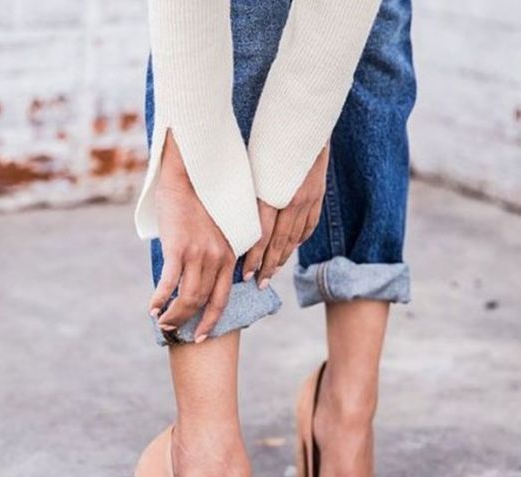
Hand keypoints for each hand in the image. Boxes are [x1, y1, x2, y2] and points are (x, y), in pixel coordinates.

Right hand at [149, 129, 235, 342]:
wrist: (189, 174)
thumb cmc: (200, 201)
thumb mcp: (217, 230)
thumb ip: (213, 254)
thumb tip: (198, 276)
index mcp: (229, 255)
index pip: (223, 298)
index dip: (212, 320)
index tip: (203, 335)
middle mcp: (218, 258)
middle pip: (204, 302)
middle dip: (190, 322)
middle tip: (177, 332)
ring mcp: (199, 254)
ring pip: (188, 298)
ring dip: (174, 315)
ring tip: (162, 321)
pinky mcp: (179, 248)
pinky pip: (170, 284)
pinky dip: (161, 299)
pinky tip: (152, 307)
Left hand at [242, 144, 329, 286]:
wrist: (303, 117)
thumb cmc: (268, 136)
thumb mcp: (251, 163)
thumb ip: (246, 193)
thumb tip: (234, 219)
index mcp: (271, 192)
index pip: (262, 236)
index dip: (253, 258)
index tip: (245, 275)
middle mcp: (292, 199)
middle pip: (279, 243)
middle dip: (267, 266)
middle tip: (258, 284)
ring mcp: (308, 198)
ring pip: (295, 237)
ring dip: (282, 258)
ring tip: (272, 273)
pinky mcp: (318, 194)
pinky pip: (309, 224)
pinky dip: (299, 240)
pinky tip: (291, 249)